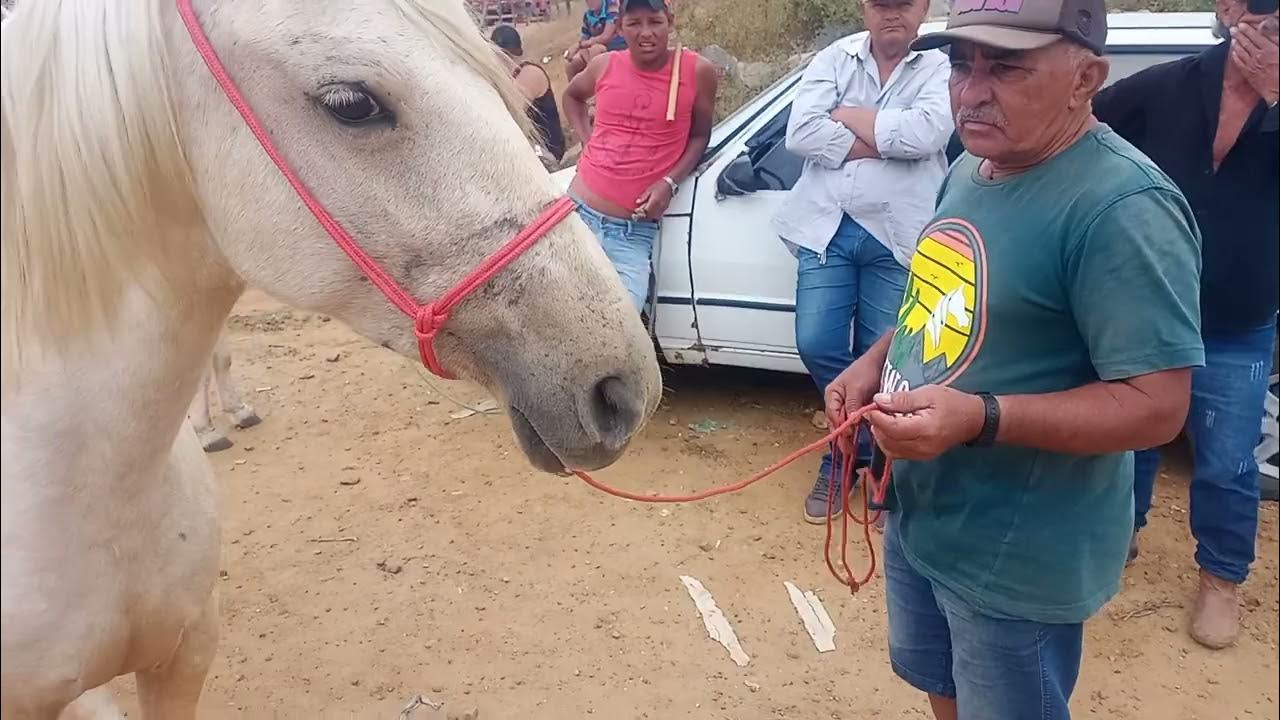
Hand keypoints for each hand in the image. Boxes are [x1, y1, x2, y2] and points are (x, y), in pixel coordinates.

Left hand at [633, 180, 673, 219]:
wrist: (669, 185)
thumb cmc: (660, 185)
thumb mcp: (649, 189)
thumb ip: (643, 197)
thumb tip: (638, 201)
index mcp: (654, 201)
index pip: (646, 211)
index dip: (640, 212)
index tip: (636, 211)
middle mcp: (659, 206)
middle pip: (650, 215)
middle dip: (643, 215)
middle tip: (639, 213)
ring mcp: (663, 208)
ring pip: (654, 217)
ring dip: (648, 216)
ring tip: (644, 213)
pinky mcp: (665, 208)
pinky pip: (659, 215)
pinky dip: (653, 215)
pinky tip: (651, 212)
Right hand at [824, 360, 881, 455]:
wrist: (881, 361)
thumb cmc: (866, 370)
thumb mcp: (857, 388)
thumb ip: (852, 406)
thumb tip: (849, 424)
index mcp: (832, 395)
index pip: (832, 415)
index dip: (839, 427)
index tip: (848, 436)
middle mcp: (838, 401)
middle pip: (837, 422)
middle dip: (842, 436)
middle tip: (848, 450)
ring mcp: (849, 405)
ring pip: (846, 424)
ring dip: (850, 435)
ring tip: (853, 449)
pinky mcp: (859, 408)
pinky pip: (856, 421)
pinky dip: (858, 430)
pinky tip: (862, 438)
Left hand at [866, 385, 984, 460]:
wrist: (974, 420)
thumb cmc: (953, 402)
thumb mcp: (929, 393)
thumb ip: (903, 399)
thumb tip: (878, 400)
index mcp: (925, 429)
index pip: (892, 428)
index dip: (877, 418)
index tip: (870, 405)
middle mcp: (922, 447)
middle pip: (888, 441)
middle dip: (877, 425)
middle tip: (877, 410)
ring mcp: (922, 455)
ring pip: (890, 450)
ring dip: (881, 434)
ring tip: (884, 418)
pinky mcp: (921, 457)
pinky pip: (897, 453)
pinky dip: (889, 441)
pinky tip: (892, 428)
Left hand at [1231, 22, 1278, 104]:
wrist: (1279, 90)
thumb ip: (1276, 42)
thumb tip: (1269, 32)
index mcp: (1269, 50)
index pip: (1256, 36)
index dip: (1247, 30)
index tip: (1242, 25)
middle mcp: (1259, 56)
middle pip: (1246, 42)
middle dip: (1239, 34)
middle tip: (1233, 29)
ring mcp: (1252, 65)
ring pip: (1241, 51)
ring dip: (1236, 43)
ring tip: (1233, 38)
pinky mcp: (1249, 73)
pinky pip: (1240, 63)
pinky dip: (1236, 56)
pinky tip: (1233, 52)